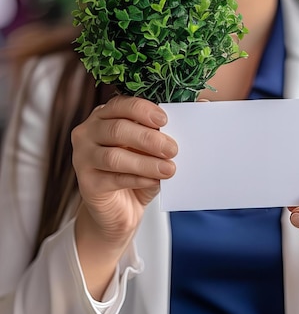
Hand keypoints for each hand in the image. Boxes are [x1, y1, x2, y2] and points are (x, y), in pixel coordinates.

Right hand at [72, 95, 177, 243]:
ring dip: (145, 162)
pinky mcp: (86, 183)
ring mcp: (82, 157)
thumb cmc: (139, 170)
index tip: (165, 120)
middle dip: (149, 138)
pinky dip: (137, 178)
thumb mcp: (153, 148)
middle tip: (173, 149)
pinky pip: (112, 178)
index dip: (143, 110)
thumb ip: (168, 128)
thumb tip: (201, 105)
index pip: (121, 104)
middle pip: (117, 129)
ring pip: (114, 156)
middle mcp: (88, 132)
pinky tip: (153, 180)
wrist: (121, 209)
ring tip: (169, 169)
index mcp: (105, 114)